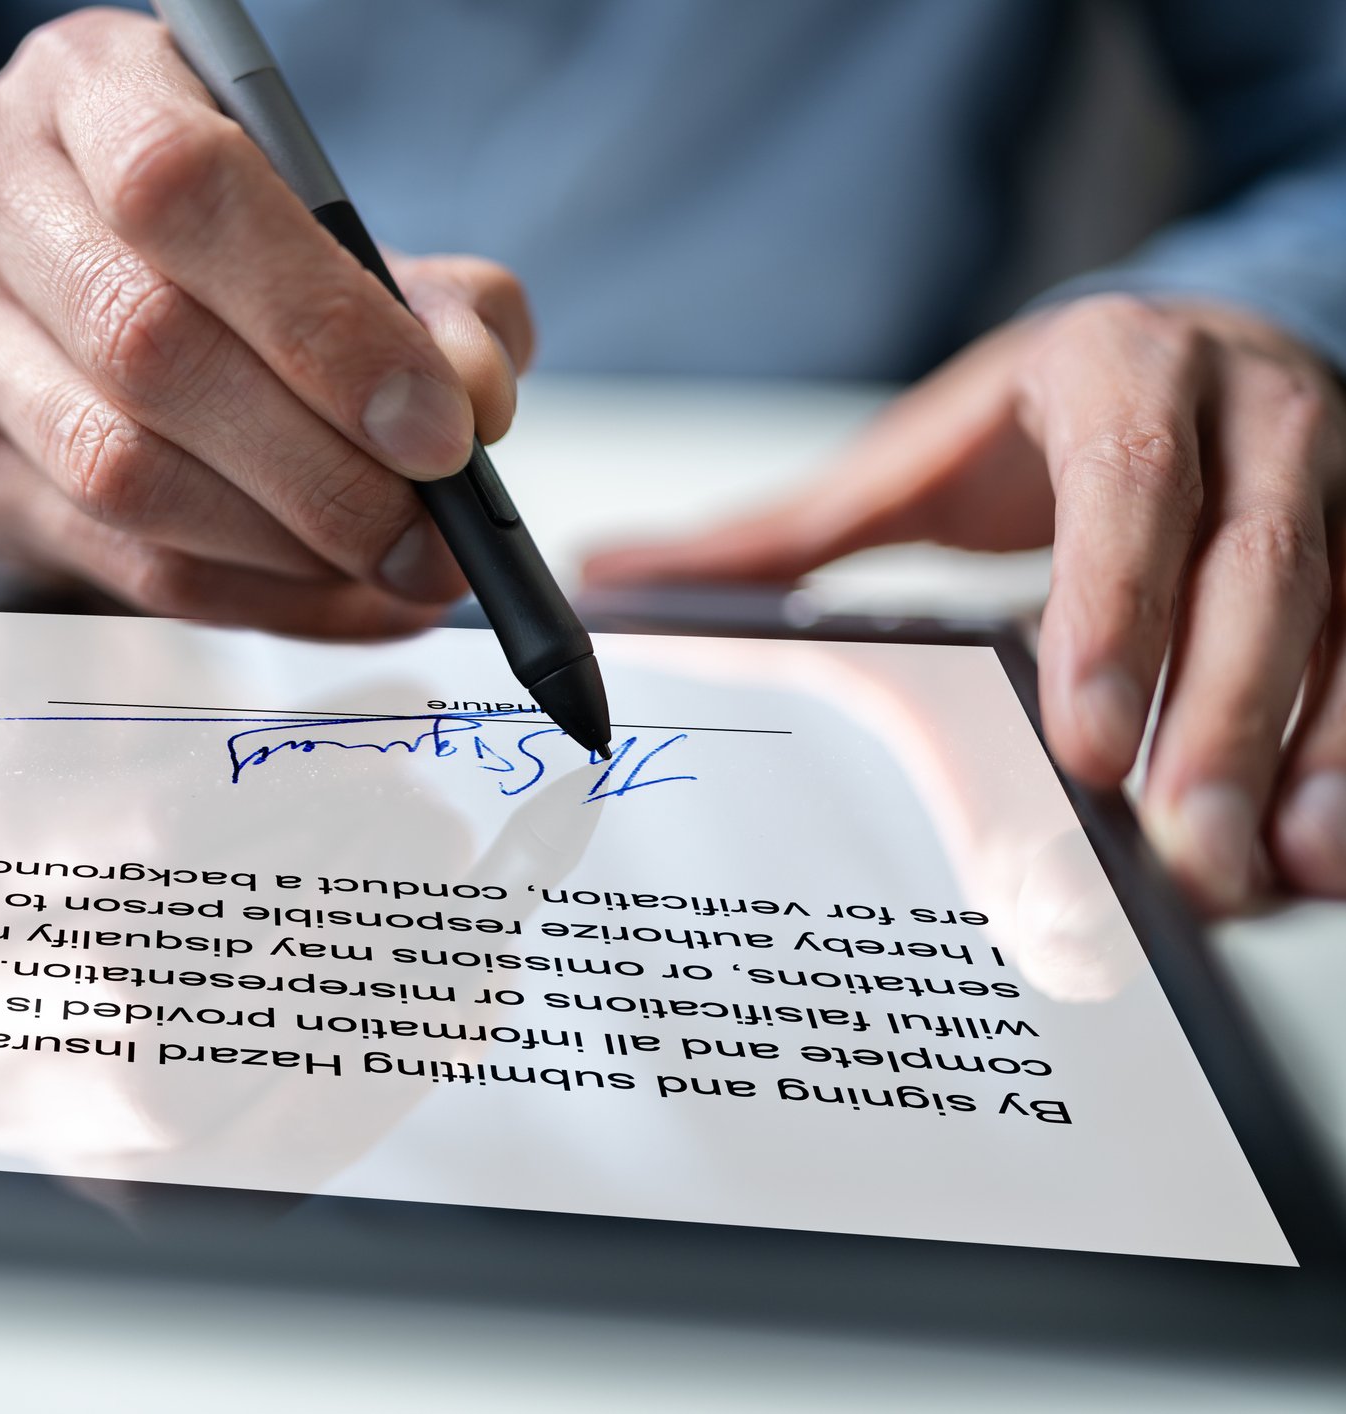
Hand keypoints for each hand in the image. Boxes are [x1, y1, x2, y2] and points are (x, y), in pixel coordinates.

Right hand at [0, 8, 530, 637]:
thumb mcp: (324, 220)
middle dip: (320, 465)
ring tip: (398, 569)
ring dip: (285, 547)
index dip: (321, 322)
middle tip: (433, 532)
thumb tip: (473, 393)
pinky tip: (343, 598)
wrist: (43, 289)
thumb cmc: (208, 239)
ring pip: (119, 472)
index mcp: (85, 83)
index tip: (439, 425)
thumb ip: (425, 294)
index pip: (184, 188)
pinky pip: (117, 561)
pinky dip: (256, 599)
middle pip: (148, 347)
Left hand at [586, 295, 1345, 911]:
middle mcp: (1253, 415)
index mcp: (1121, 372)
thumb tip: (609, 577)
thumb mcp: (921, 457)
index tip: (1083, 735)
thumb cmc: (1048, 417)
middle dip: (1221, 714)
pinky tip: (1323, 854)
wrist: (1204, 343)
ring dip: (1312, 751)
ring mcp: (1341, 477)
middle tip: (1176, 848)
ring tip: (1265, 876)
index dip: (1115, 605)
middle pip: (1258, 565)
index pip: (1127, 484)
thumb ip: (780, 533)